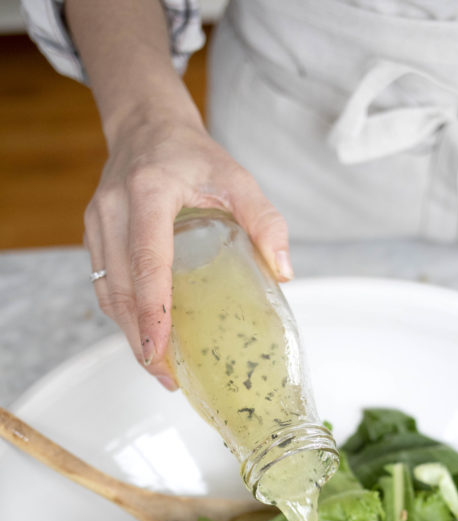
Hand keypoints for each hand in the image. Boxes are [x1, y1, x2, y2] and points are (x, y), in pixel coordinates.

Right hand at [84, 112, 291, 388]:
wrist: (148, 127)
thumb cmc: (195, 157)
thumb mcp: (239, 178)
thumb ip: (265, 222)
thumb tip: (284, 273)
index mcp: (149, 191)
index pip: (147, 259)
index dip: (152, 308)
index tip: (159, 347)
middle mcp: (114, 207)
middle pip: (120, 286)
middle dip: (140, 336)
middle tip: (165, 375)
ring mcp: (97, 222)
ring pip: (106, 291)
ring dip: (129, 334)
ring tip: (158, 368)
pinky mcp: (94, 236)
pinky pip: (103, 284)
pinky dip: (122, 317)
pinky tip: (146, 339)